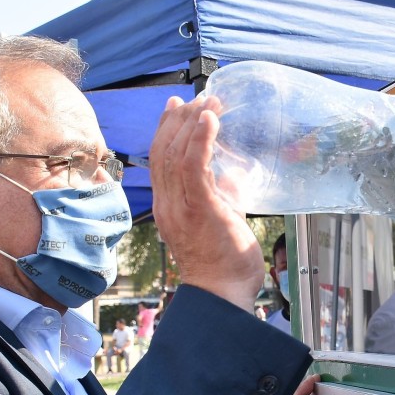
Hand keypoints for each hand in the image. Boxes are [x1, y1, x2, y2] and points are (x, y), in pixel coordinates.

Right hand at [149, 96, 264, 309]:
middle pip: (163, 151)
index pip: (160, 160)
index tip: (179, 108)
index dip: (167, 130)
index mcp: (169, 207)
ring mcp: (180, 207)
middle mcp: (167, 204)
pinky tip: (210, 120)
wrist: (222, 295)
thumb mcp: (221, 221)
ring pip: (175, 154)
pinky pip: (194, 166)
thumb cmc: (224, 266)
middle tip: (199, 99)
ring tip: (210, 103)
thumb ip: (223, 197)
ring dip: (193, 124)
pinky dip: (201, 139)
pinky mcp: (199, 209)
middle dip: (179, 120)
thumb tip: (233, 176)